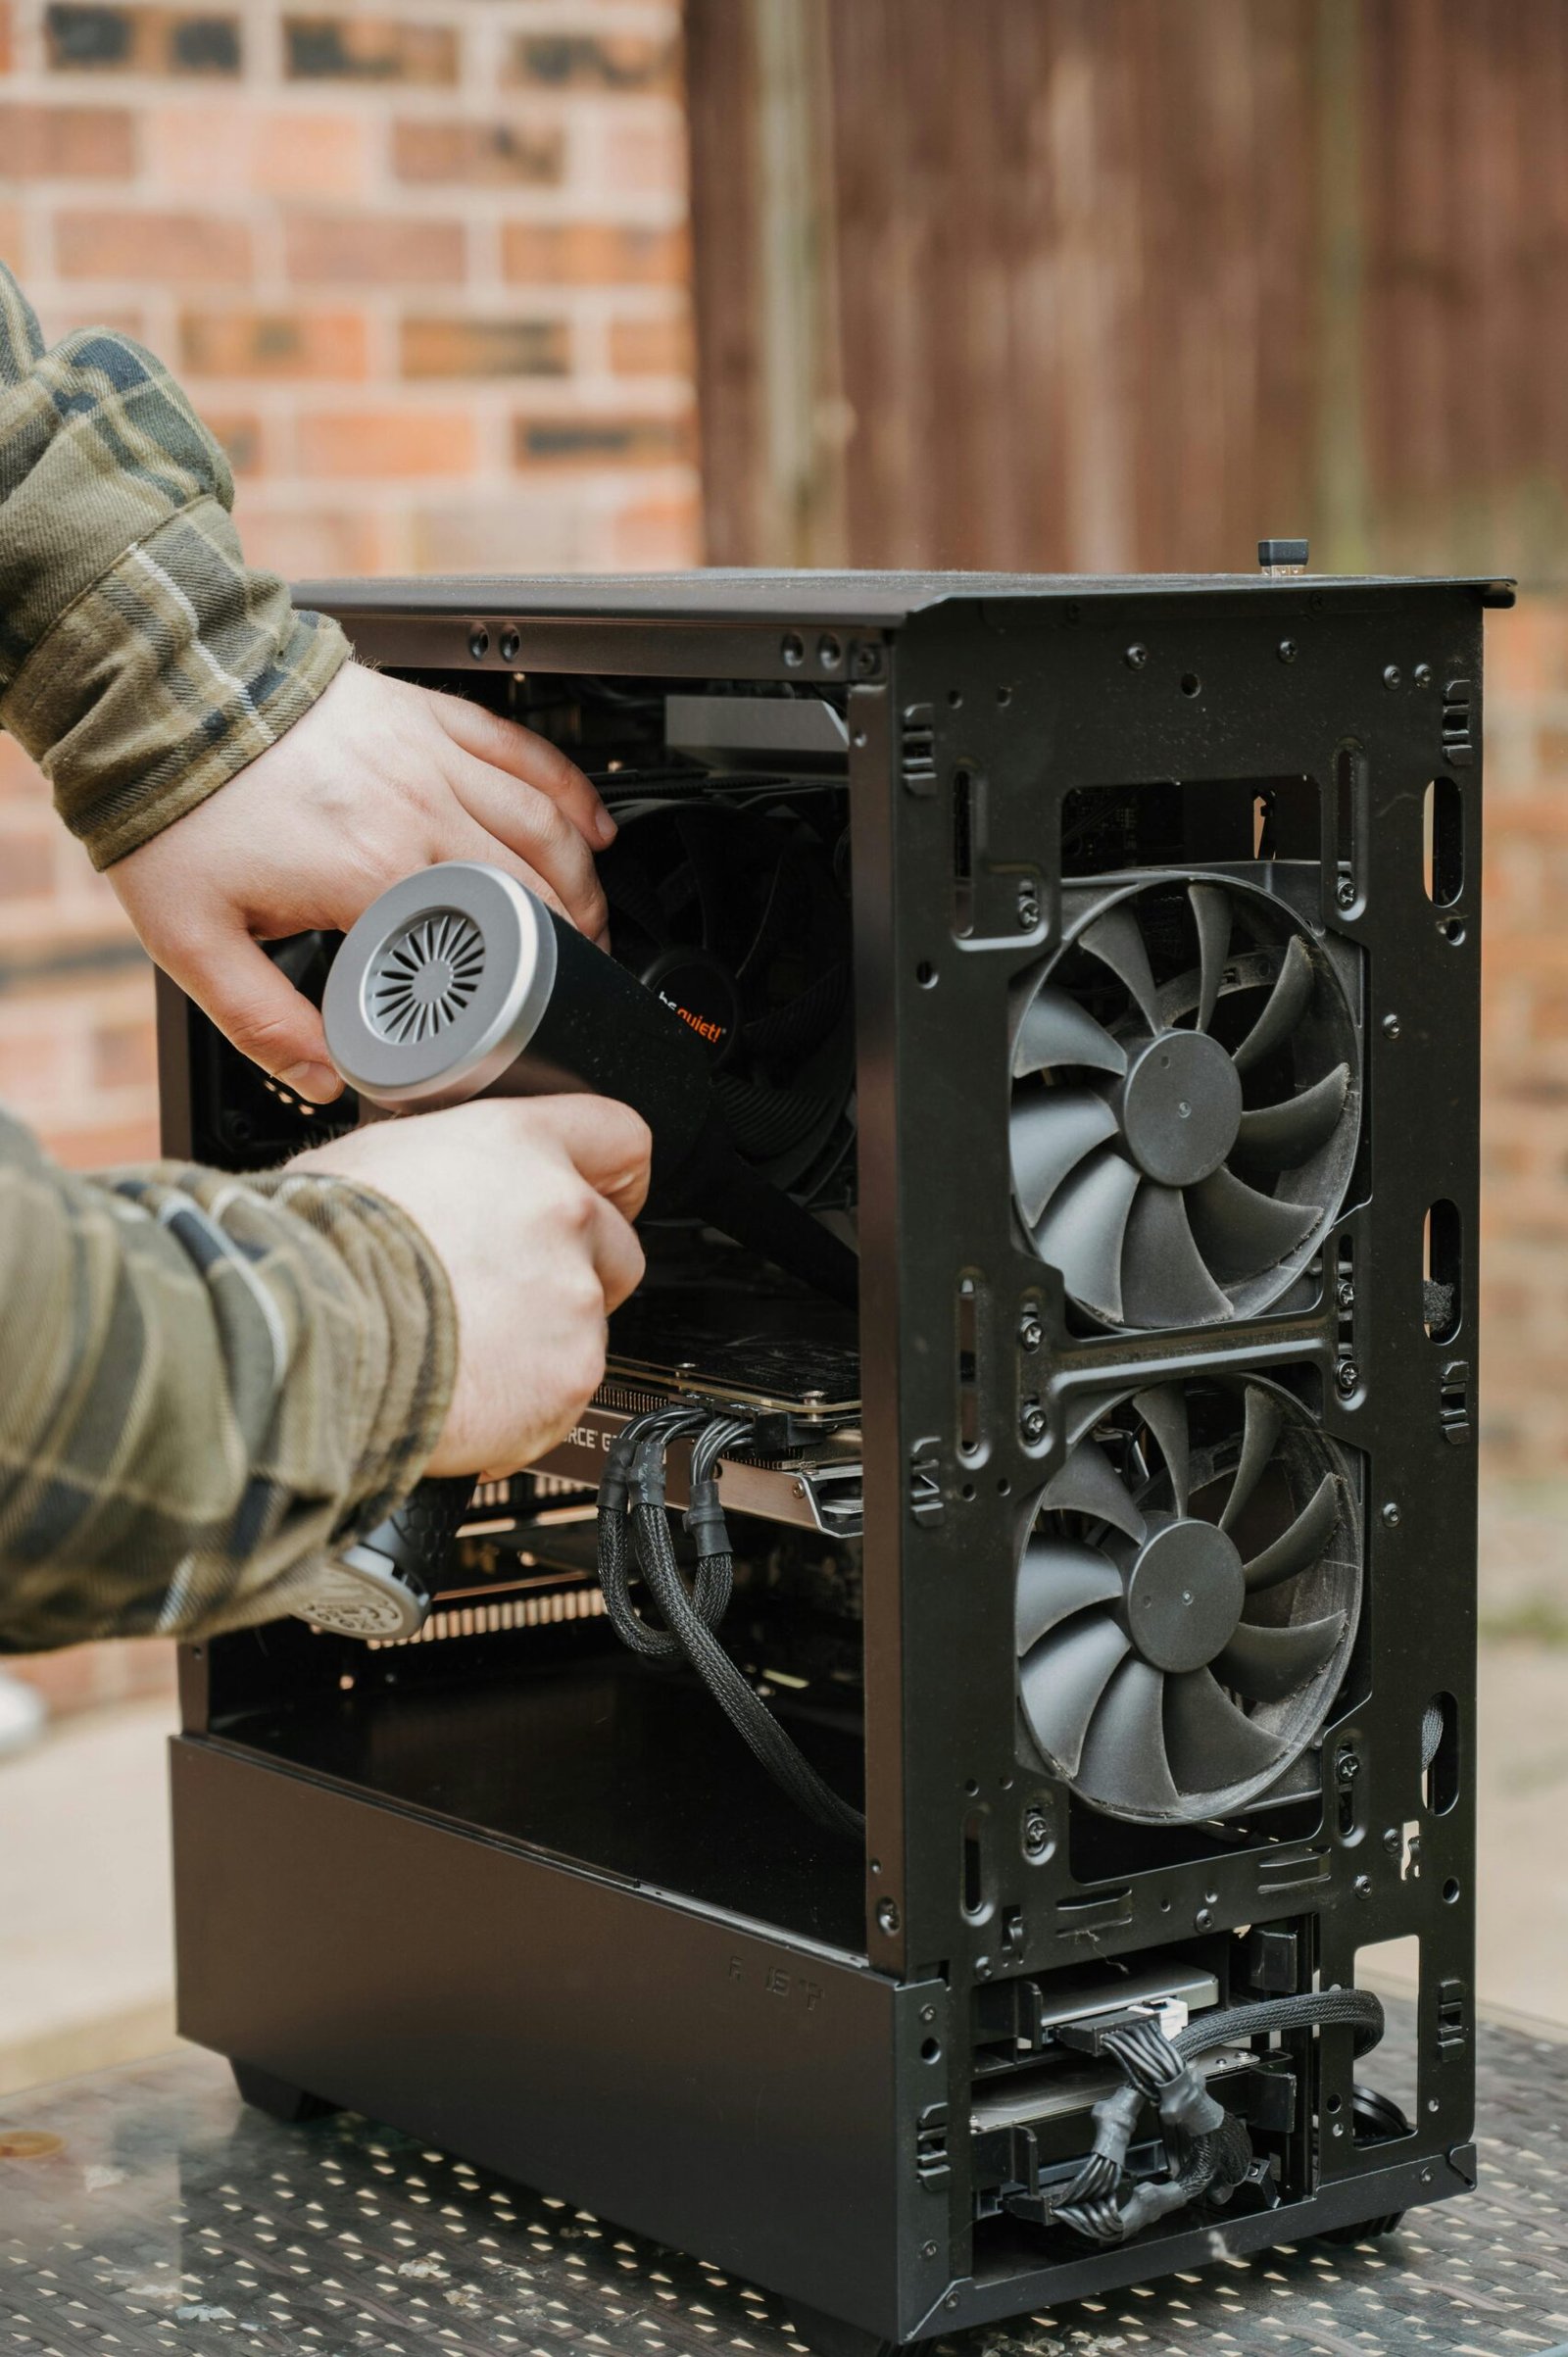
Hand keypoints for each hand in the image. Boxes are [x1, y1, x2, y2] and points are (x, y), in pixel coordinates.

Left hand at [110, 661, 614, 1104]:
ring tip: (597, 920)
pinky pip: (528, 753)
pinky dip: (574, 793)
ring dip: (584, 880)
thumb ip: (262, 1023)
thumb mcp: (194, 941)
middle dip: (572, 943)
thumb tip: (323, 1079)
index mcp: (373, 875)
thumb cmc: (176, 808)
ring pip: (546, 825)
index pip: (480, 948)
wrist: (162, 695)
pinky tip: (594, 825)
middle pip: (533, 889)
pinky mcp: (432, 717)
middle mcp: (420, 813)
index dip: (516, 994)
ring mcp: (433, 760)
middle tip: (580, 982)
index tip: (528, 1025)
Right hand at [289, 1095, 649, 1475]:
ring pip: (588, 1326)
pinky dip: (522, 1407)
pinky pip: (564, 1395)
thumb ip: (439, 1170)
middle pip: (616, 1245)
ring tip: (459, 1354)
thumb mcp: (370, 1162)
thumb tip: (430, 1183)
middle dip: (574, 1277)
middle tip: (504, 1303)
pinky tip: (462, 1395)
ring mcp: (573, 1298)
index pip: (617, 1137)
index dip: (613, 1177)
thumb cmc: (315, 1249)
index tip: (607, 1200)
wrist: (302, 1334)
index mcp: (516, 1145)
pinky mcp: (570, 1376)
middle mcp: (561, 1211)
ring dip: (540, 1347)